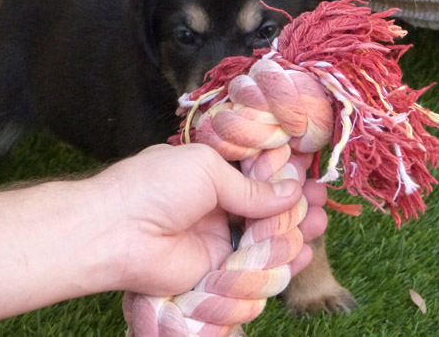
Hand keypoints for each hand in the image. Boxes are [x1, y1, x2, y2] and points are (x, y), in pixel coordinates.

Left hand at [89, 144, 327, 295]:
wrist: (117, 234)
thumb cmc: (155, 187)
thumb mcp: (207, 169)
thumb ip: (251, 186)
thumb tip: (292, 190)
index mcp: (214, 171)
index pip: (259, 171)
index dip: (287, 172)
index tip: (313, 171)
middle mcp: (221, 202)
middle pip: (269, 205)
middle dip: (298, 202)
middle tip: (322, 199)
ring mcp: (221, 236)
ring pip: (267, 235)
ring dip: (295, 229)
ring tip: (319, 222)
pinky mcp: (219, 268)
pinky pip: (256, 266)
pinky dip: (281, 260)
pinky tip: (302, 251)